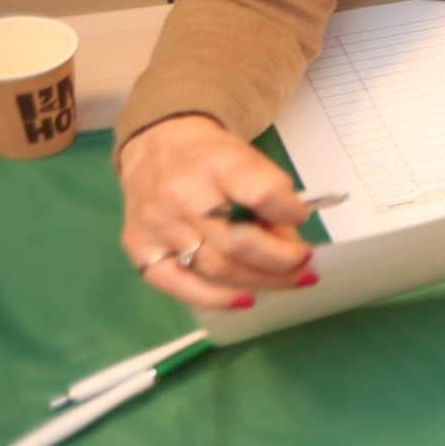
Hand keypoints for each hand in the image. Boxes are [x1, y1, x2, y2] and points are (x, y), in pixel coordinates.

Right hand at [115, 115, 312, 308]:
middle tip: (305, 264)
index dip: (289, 212)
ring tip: (289, 280)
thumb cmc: (210, 158)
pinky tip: (246, 299)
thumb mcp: (248, 160)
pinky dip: (217, 298)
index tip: (301, 217)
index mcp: (217, 162)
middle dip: (282, 261)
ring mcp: (157, 225)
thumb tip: (290, 244)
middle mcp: (180, 194)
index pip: (262, 192)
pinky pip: (180, 285)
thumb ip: (272, 197)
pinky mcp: (139, 248)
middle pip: (239, 243)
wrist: (155, 146)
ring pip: (216, 268)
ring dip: (261, 281)